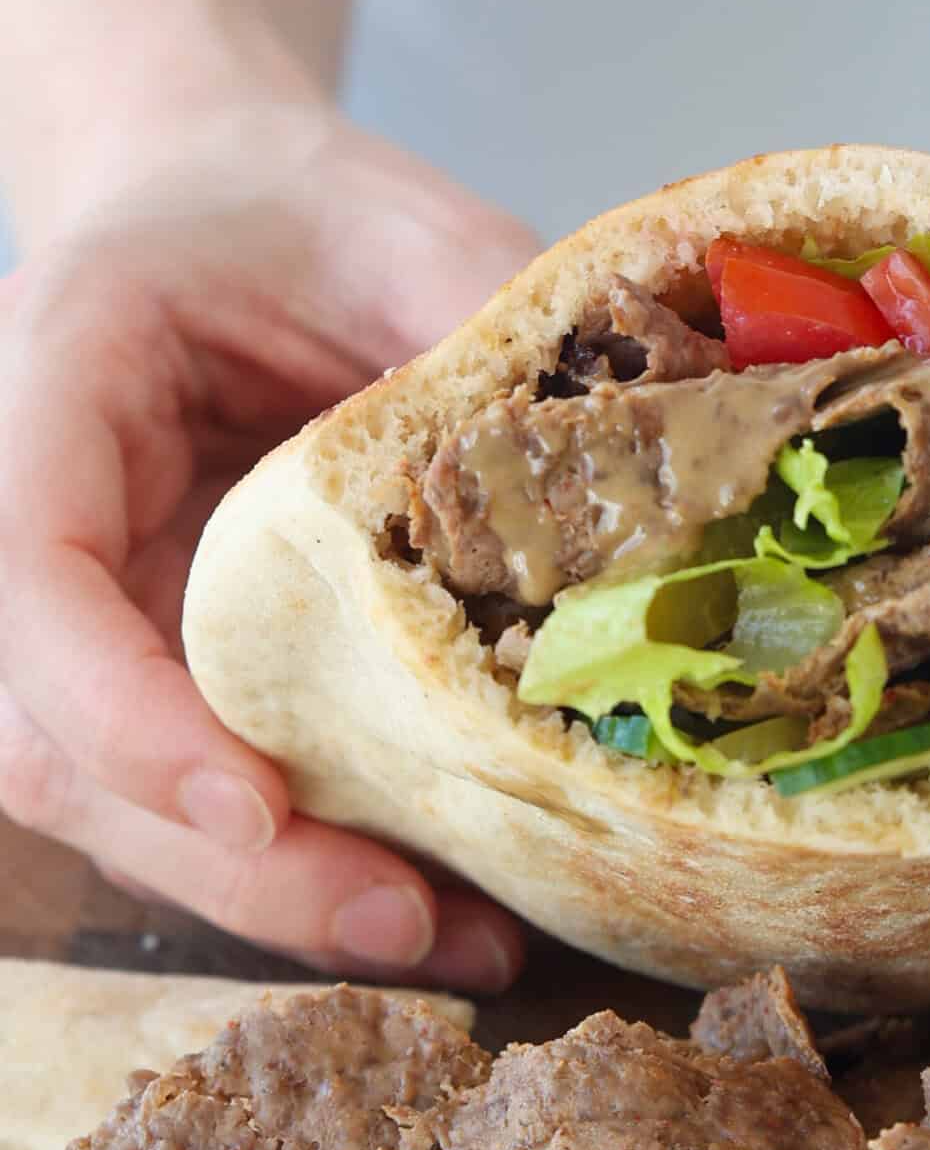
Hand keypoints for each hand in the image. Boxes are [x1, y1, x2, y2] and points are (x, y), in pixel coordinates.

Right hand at [0, 99, 539, 989]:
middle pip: (61, 744)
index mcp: (48, 381)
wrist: (219, 213)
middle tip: (407, 928)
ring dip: (279, 894)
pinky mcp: (155, 670)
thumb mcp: (395, 226)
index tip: (258, 801)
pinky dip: (310, 862)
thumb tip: (648, 481)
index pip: (30, 575)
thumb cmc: (291, 208)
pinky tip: (442, 902)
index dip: (125, 712)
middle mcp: (33, 519)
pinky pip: (201, 793)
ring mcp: (89, 614)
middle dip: (232, 860)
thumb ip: (477, 330)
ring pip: (122, 803)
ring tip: (463, 941)